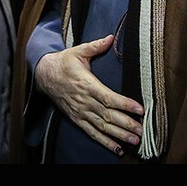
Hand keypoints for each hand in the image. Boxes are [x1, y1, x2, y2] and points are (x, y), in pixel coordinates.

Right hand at [34, 35, 143, 155]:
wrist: (44, 75)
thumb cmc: (63, 62)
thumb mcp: (78, 51)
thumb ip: (95, 46)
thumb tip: (110, 37)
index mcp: (87, 84)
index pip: (109, 97)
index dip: (124, 104)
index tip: (139, 109)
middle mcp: (84, 101)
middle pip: (108, 115)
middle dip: (126, 124)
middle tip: (142, 131)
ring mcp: (80, 112)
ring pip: (102, 126)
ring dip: (119, 135)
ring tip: (134, 141)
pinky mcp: (76, 118)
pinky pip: (91, 132)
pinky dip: (104, 142)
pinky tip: (117, 148)